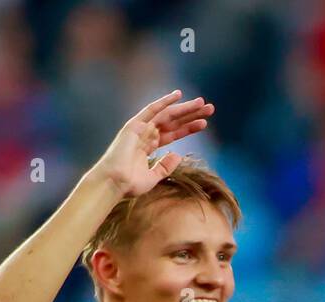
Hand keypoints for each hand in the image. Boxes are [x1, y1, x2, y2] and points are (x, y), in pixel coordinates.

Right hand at [92, 90, 214, 197]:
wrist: (114, 183)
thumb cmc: (129, 184)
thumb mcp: (153, 177)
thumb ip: (165, 166)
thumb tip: (178, 155)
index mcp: (150, 146)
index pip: (174, 133)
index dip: (189, 128)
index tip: (204, 123)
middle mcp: (146, 134)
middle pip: (174, 122)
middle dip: (191, 115)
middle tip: (210, 109)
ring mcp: (141, 129)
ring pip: (167, 115)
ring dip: (185, 108)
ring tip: (202, 103)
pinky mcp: (135, 125)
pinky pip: (152, 110)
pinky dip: (164, 101)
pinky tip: (178, 95)